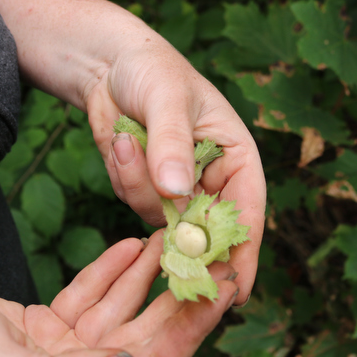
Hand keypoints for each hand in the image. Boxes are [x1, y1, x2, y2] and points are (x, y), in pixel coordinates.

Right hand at [0, 232, 237, 356]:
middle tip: (213, 256)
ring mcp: (65, 353)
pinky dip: (112, 272)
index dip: (191, 330)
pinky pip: (92, 297)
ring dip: (150, 276)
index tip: (224, 290)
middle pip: (147, 335)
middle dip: (182, 296)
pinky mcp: (49, 328)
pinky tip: (132, 245)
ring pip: (123, 311)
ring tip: (177, 238)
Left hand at [85, 41, 265, 305]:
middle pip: (207, 229)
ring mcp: (178, 186)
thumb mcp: (167, 98)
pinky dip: (123, 176)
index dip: (243, 253)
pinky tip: (121, 140)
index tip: (236, 292)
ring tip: (127, 136)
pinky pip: (134, 202)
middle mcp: (212, 177)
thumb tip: (177, 191)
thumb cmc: (153, 70)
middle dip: (184, 236)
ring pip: (162, 217)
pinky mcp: (147, 187)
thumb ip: (172, 143)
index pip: (247, 212)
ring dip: (138, 185)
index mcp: (236, 156)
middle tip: (169, 260)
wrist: (109, 65)